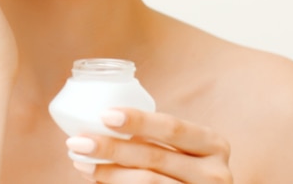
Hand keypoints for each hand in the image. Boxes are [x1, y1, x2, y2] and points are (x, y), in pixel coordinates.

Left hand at [67, 108, 231, 182]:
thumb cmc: (183, 173)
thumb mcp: (182, 152)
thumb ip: (155, 139)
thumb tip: (100, 120)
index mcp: (213, 144)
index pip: (172, 127)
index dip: (139, 120)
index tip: (104, 115)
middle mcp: (215, 173)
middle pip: (154, 157)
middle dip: (111, 148)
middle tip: (78, 141)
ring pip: (148, 183)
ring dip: (107, 171)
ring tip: (81, 162)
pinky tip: (97, 180)